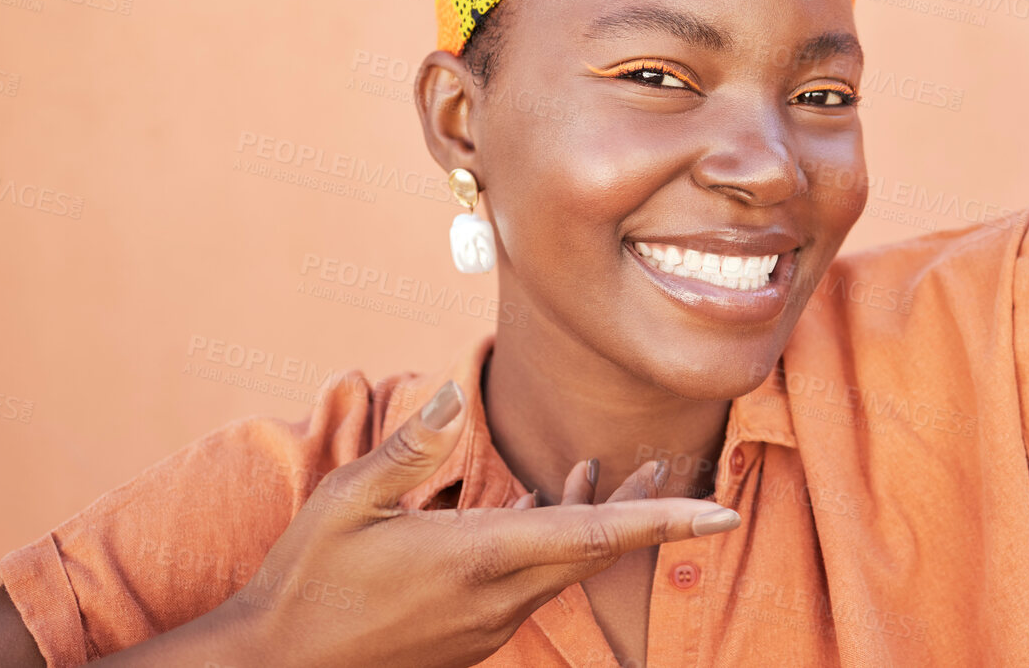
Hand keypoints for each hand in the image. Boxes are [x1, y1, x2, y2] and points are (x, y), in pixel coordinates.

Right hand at [212, 380, 739, 667]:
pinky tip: (539, 504)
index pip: (596, 538)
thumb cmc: (305, 583)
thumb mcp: (346, 502)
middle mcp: (497, 598)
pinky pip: (532, 583)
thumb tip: (455, 392)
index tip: (723, 514)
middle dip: (642, 509)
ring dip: (594, 521)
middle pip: (595, 551)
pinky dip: (550, 542)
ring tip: (613, 471)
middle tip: (671, 462)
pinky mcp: (471, 636)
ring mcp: (487, 624)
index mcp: (478, 560)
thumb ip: (411, 448)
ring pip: (564, 567)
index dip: (665, 521)